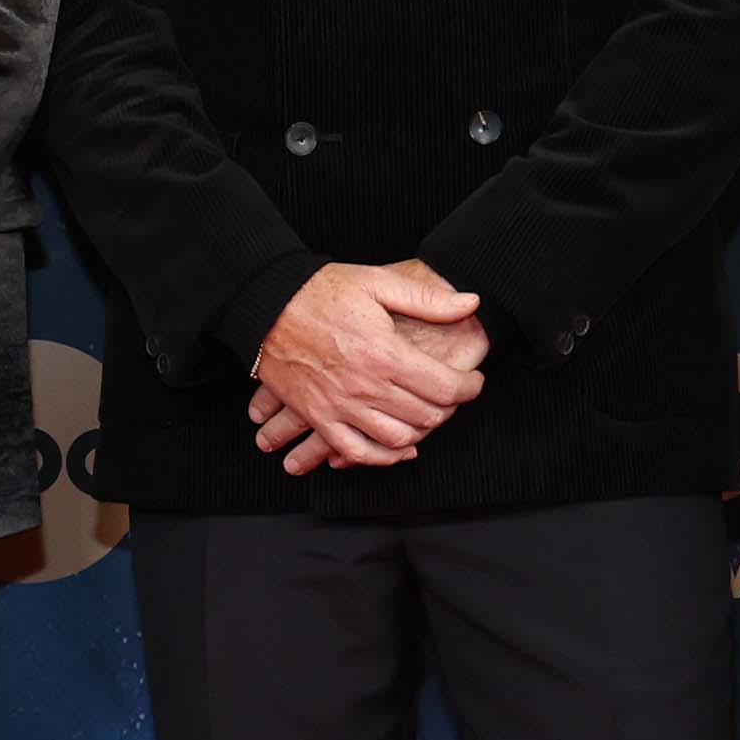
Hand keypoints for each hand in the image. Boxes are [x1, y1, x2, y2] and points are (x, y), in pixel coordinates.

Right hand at [247, 260, 486, 473]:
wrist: (265, 305)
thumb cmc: (321, 291)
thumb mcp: (377, 282)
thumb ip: (427, 298)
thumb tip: (472, 303)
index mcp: (385, 353)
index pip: (445, 387)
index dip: (469, 388)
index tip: (473, 381)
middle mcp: (365, 387)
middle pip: (427, 415)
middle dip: (449, 407)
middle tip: (452, 394)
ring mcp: (340, 407)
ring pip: (398, 438)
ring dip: (422, 431)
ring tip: (428, 414)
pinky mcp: (318, 417)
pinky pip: (356, 451)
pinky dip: (382, 457)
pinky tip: (399, 449)